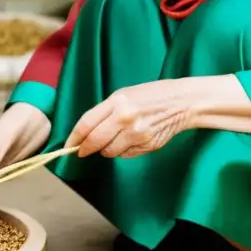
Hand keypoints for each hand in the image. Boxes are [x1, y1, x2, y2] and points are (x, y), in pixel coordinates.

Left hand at [65, 79, 192, 159]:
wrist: (181, 102)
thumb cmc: (150, 96)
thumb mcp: (123, 95)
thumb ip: (103, 113)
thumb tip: (84, 134)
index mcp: (117, 102)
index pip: (87, 124)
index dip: (74, 137)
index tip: (69, 145)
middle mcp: (126, 118)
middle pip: (95, 142)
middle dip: (86, 148)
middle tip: (83, 150)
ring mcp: (137, 134)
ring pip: (110, 152)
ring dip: (106, 149)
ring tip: (115, 138)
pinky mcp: (147, 146)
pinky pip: (125, 155)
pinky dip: (123, 151)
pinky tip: (131, 139)